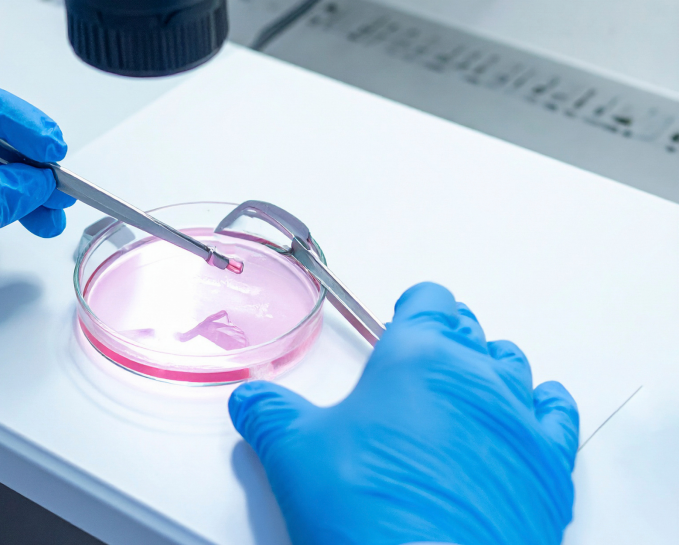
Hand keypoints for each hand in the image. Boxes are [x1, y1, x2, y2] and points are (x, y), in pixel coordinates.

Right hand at [229, 282, 578, 544]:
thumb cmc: (371, 511)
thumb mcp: (295, 453)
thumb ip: (270, 414)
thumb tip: (253, 402)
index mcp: (417, 356)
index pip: (429, 301)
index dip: (415, 304)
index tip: (404, 314)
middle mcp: (475, 378)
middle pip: (470, 332)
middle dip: (449, 335)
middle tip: (427, 349)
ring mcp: (518, 421)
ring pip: (514, 368)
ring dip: (492, 367)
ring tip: (469, 380)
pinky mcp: (549, 467)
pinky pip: (558, 416)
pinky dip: (546, 405)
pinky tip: (536, 405)